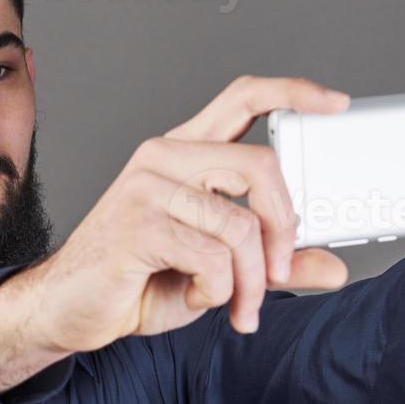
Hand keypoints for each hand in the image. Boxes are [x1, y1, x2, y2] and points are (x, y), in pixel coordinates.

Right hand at [0, 76, 352, 383]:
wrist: (70, 310)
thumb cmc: (137, 280)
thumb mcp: (220, 271)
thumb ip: (273, 263)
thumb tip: (333, 267)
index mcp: (183, 154)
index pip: (243, 99)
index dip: (292, 93)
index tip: (334, 103)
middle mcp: (164, 158)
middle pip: (261, 165)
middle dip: (285, 229)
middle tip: (280, 271)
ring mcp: (147, 188)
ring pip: (241, 226)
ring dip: (251, 281)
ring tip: (237, 305)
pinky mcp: (139, 225)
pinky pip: (213, 258)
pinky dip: (218, 292)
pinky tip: (198, 297)